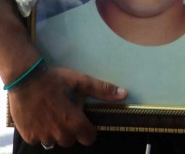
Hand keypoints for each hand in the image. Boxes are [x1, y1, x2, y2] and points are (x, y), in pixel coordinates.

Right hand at [9, 66, 125, 147]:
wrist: (24, 79)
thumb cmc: (54, 80)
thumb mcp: (80, 81)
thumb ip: (101, 90)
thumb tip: (124, 94)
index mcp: (73, 121)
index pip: (88, 138)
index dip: (88, 131)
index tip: (84, 122)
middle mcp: (58, 133)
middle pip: (71, 140)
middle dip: (71, 130)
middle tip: (66, 113)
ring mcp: (41, 136)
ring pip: (54, 141)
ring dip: (55, 131)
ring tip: (52, 114)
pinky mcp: (28, 136)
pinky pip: (39, 140)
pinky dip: (40, 132)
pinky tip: (40, 117)